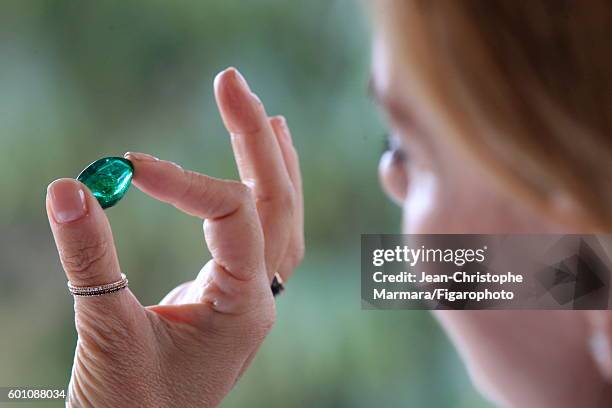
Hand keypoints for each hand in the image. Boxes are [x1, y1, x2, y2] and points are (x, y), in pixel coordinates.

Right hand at [45, 67, 302, 406]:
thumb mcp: (107, 334)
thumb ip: (90, 261)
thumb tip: (71, 187)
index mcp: (245, 305)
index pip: (231, 215)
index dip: (184, 181)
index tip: (129, 165)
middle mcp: (261, 295)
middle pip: (277, 201)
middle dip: (255, 139)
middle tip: (232, 82)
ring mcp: (252, 294)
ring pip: (281, 217)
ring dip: (273, 162)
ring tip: (265, 115)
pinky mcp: (232, 293)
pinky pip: (264, 234)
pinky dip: (264, 192)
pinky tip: (261, 165)